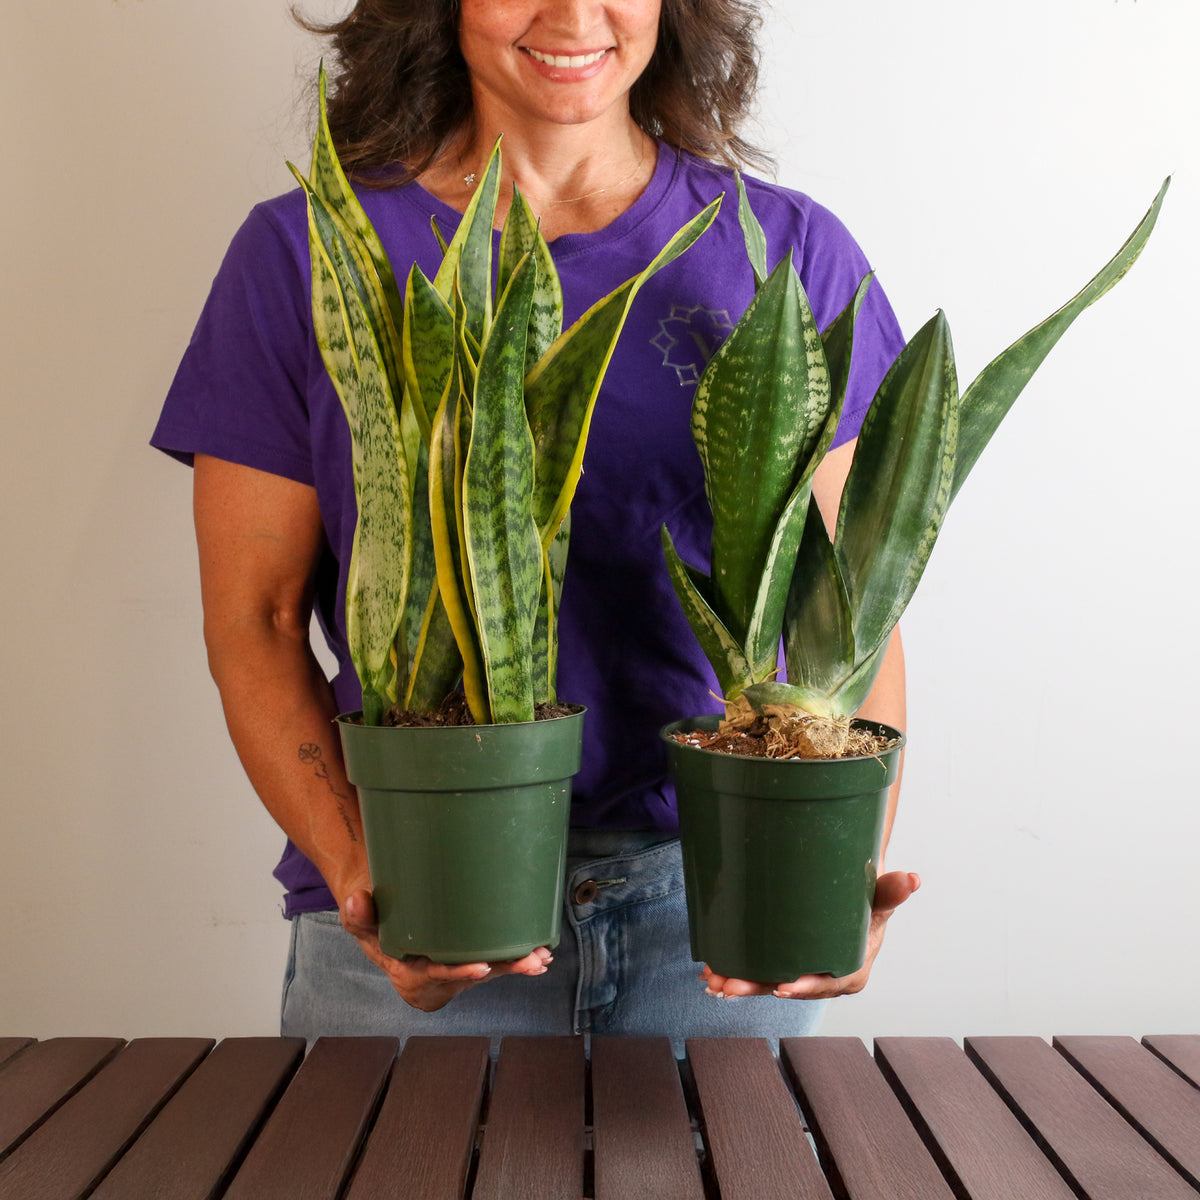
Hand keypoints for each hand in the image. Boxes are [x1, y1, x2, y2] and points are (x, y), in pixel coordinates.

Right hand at [340, 887, 552, 1012]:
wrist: (382, 930)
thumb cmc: (374, 921)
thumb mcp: (361, 920)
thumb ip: (358, 914)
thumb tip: (357, 899)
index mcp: (409, 971)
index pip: (436, 974)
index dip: (459, 972)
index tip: (483, 966)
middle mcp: (434, 978)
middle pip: (471, 975)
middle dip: (504, 969)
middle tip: (531, 962)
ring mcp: (450, 972)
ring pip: (487, 972)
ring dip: (516, 966)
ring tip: (542, 958)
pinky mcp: (463, 962)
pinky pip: (490, 965)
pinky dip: (513, 963)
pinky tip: (539, 959)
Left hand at [700, 870, 919, 999]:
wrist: (855, 900)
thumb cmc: (870, 900)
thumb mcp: (881, 898)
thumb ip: (893, 891)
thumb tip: (913, 878)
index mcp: (851, 970)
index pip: (827, 983)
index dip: (804, 985)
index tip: (782, 985)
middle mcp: (825, 979)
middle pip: (790, 986)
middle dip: (757, 987)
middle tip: (729, 984)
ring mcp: (804, 974)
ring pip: (769, 983)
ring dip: (740, 983)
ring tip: (712, 980)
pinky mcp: (786, 965)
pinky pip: (761, 974)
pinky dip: (738, 973)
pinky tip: (713, 974)